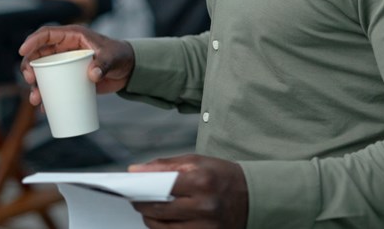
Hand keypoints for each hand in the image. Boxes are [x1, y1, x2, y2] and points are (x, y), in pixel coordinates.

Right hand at [18, 24, 134, 105]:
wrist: (128, 69)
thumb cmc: (120, 55)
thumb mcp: (113, 57)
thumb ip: (104, 63)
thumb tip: (93, 75)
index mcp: (72, 36)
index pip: (47, 34)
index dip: (32, 41)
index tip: (22, 51)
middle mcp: (64, 49)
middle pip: (39, 55)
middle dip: (29, 67)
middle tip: (30, 79)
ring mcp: (65, 64)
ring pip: (43, 72)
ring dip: (35, 85)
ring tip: (35, 99)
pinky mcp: (69, 78)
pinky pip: (53, 86)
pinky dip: (47, 96)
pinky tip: (44, 108)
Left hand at [129, 154, 248, 228]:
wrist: (253, 197)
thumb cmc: (222, 176)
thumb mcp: (196, 162)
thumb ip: (164, 165)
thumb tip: (135, 170)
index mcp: (202, 182)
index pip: (160, 186)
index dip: (141, 188)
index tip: (130, 187)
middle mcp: (204, 208)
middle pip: (158, 210)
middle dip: (142, 204)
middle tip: (136, 198)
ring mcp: (206, 228)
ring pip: (162, 228)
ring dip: (151, 219)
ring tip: (150, 208)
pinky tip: (164, 219)